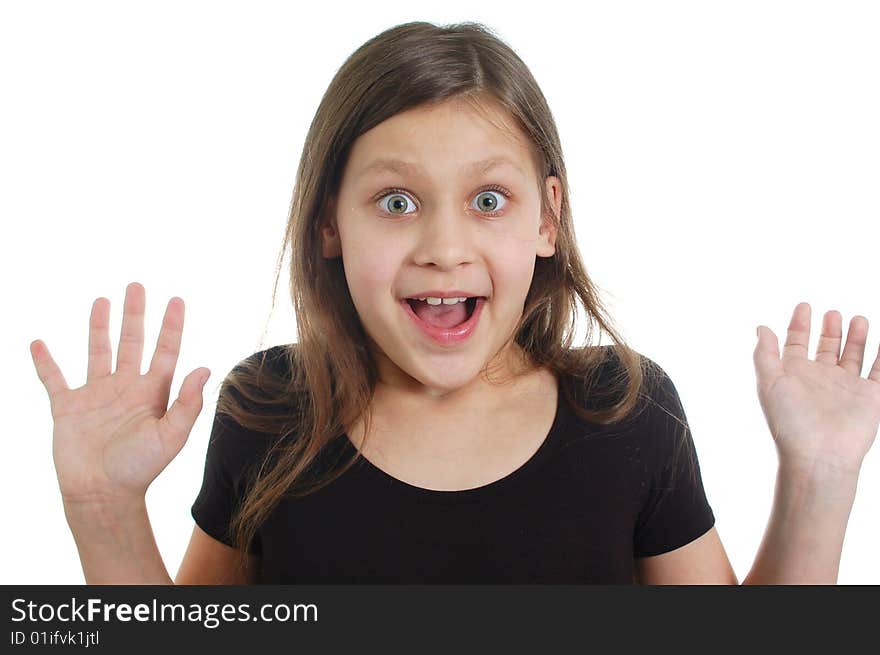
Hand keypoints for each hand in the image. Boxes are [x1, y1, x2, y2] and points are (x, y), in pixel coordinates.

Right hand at [30, 282, 209, 507]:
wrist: (103, 495)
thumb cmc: (140, 469)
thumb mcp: (171, 436)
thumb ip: (188, 403)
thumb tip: (205, 368)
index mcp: (152, 393)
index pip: (164, 350)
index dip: (170, 326)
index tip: (175, 300)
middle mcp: (125, 388)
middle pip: (132, 342)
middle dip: (134, 315)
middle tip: (136, 286)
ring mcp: (96, 396)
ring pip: (98, 352)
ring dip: (99, 327)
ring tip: (102, 300)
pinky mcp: (68, 408)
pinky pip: (54, 379)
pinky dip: (46, 362)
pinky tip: (39, 344)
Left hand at [754, 302, 879, 479]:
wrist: (819, 455)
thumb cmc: (789, 421)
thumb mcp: (768, 382)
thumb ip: (764, 354)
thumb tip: (761, 327)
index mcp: (794, 374)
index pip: (796, 343)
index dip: (799, 324)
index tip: (804, 305)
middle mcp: (820, 379)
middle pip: (826, 347)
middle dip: (829, 329)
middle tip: (832, 313)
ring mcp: (845, 387)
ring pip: (853, 355)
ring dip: (855, 337)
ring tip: (857, 318)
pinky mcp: (869, 396)